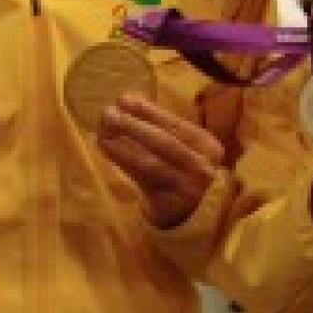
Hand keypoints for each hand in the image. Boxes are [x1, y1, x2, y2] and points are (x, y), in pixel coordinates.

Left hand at [98, 93, 223, 229]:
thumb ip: (161, 127)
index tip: (124, 99)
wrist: (191, 214)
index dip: (149, 111)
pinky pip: (141, 179)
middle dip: (134, 125)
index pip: (176, 125)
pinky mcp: (168, 205)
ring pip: (151, 163)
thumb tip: (127, 100)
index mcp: (208, 146)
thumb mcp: (183, 147)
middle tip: (108, 112)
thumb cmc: (182, 170)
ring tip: (104, 129)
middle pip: (164, 142)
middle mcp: (202, 167)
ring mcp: (186, 189)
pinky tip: (107, 147)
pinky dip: (123, 160)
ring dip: (124, 143)